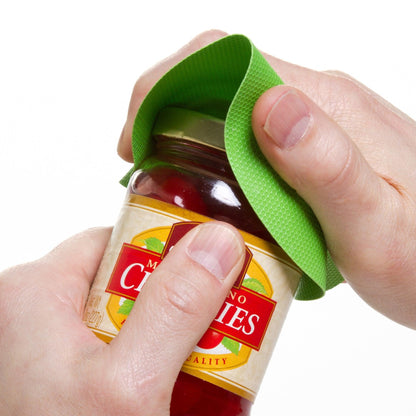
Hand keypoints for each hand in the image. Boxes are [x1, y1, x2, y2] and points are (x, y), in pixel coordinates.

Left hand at [0, 223, 244, 414]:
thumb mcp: (129, 386)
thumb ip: (176, 307)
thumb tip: (218, 242)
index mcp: (32, 292)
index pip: (116, 240)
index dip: (168, 252)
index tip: (208, 273)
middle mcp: (29, 313)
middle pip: (123, 279)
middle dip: (173, 302)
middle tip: (212, 330)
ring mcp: (37, 348)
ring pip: (120, 316)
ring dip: (163, 336)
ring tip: (193, 365)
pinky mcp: (50, 375)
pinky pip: (108, 349)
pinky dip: (142, 361)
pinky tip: (163, 386)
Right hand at [118, 30, 415, 328]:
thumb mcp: (374, 227)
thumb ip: (326, 167)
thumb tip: (270, 107)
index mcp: (326, 108)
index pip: (226, 62)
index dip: (166, 87)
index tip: (137, 137)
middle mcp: (319, 101)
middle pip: (221, 76)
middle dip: (165, 106)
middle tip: (140, 160)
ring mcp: (318, 119)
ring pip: (233, 102)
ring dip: (187, 127)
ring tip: (166, 174)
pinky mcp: (318, 141)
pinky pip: (253, 127)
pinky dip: (215, 145)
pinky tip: (211, 181)